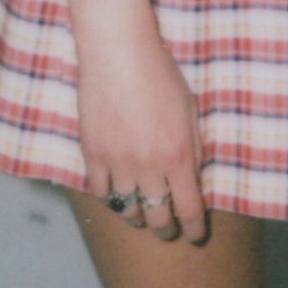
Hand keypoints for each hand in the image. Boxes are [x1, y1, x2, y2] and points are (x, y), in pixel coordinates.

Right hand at [75, 27, 207, 243]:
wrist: (118, 52)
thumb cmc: (160, 73)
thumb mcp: (191, 109)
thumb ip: (194, 147)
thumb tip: (195, 177)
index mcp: (179, 155)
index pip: (190, 209)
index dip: (194, 230)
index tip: (195, 236)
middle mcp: (149, 166)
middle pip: (158, 218)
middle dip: (166, 230)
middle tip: (168, 231)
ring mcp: (118, 162)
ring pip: (127, 210)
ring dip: (137, 217)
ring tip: (141, 216)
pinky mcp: (92, 154)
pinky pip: (100, 193)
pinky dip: (110, 200)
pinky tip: (117, 197)